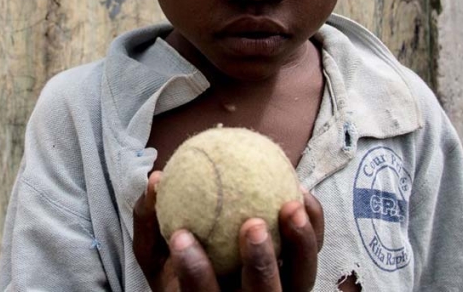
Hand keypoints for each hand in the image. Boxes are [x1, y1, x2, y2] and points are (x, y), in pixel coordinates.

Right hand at [133, 171, 323, 291]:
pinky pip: (312, 251)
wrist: (214, 284)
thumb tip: (156, 179)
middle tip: (252, 225)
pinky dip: (314, 224)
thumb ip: (149, 222)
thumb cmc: (177, 269)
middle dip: (261, 265)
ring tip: (291, 205)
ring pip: (300, 279)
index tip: (181, 236)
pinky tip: (301, 193)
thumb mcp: (154, 254)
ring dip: (301, 244)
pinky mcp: (299, 273)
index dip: (194, 273)